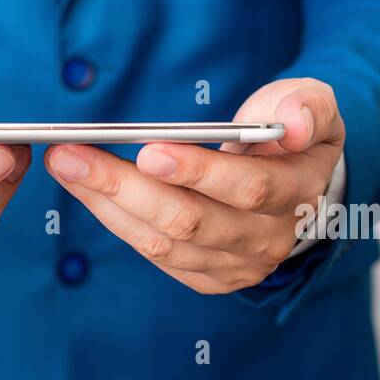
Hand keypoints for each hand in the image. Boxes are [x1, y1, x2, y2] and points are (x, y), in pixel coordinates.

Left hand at [45, 78, 343, 293]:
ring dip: (105, 202)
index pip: (247, 188)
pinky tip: (84, 187)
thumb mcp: (315, 104)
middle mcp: (267, 238)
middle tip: (72, 153)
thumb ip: (306, 106)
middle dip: (125, 187)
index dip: (198, 171)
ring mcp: (236, 263)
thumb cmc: (291, 130)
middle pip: (190, 220)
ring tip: (64, 164)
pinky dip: (113, 218)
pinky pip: (153, 252)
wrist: (297, 178)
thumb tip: (295, 125)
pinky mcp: (208, 275)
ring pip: (162, 241)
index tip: (149, 150)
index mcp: (297, 192)